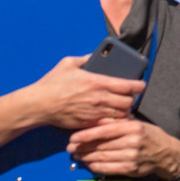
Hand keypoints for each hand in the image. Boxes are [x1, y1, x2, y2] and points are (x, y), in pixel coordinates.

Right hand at [25, 56, 143, 130]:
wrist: (39, 105)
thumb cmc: (52, 83)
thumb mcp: (68, 63)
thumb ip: (84, 58)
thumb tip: (94, 55)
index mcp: (97, 82)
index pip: (128, 86)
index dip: (139, 85)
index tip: (141, 85)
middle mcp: (99, 99)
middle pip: (128, 102)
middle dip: (131, 99)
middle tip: (129, 96)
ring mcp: (95, 113)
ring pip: (121, 115)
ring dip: (124, 111)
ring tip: (122, 107)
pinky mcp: (89, 124)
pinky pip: (109, 125)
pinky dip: (114, 122)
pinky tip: (112, 118)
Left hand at [68, 118, 179, 178]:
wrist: (166, 153)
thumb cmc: (148, 135)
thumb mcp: (136, 124)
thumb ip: (118, 124)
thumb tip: (95, 122)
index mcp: (133, 127)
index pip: (105, 131)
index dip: (87, 135)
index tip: (73, 138)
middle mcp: (132, 141)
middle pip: (101, 145)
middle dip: (83, 148)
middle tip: (70, 148)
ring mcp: (132, 156)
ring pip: (102, 157)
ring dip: (87, 158)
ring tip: (77, 156)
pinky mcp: (131, 169)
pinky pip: (108, 168)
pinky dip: (96, 166)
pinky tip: (89, 164)